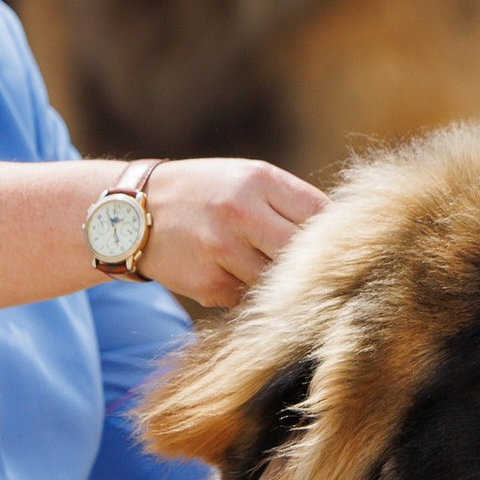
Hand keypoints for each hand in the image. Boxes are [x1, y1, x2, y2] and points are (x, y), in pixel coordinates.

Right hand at [126, 158, 327, 307]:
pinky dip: (252, 294)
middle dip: (317, 267)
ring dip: (285, 286)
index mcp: (259, 181)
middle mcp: (242, 214)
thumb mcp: (245, 180)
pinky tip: (235, 277)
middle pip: (307, 255)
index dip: (339, 236)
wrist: (132, 212)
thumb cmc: (204, 193)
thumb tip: (346, 237)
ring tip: (276, 276)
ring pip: (282, 283)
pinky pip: (251, 299)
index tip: (346, 248)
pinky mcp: (209, 286)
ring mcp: (224, 252)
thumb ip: (290, 203)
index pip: (323, 215)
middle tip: (324, 275)